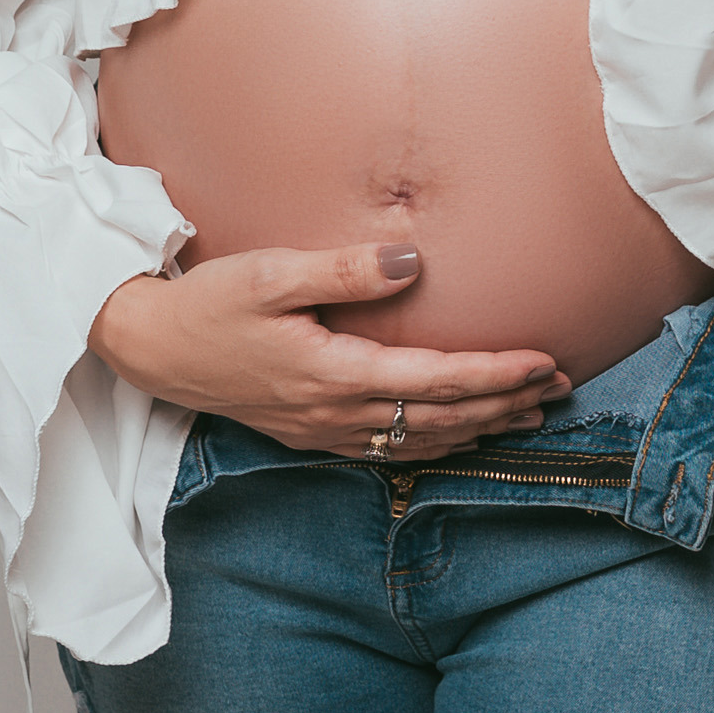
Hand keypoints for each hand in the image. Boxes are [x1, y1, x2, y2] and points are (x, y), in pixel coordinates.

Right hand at [88, 242, 570, 462]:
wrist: (153, 350)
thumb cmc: (209, 304)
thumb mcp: (270, 273)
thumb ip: (342, 269)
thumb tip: (413, 262)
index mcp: (334, 374)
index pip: (436, 381)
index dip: (496, 374)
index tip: (544, 361)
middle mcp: (337, 413)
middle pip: (441, 418)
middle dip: (506, 404)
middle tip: (561, 387)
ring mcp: (325, 430)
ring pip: (422, 441)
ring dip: (480, 427)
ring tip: (530, 412)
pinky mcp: (312, 433)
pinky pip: (392, 450)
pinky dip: (438, 441)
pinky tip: (457, 432)